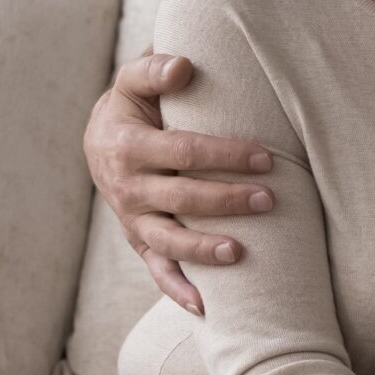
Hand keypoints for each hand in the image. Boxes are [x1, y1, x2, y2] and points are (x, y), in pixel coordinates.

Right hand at [84, 53, 275, 315]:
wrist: (103, 138)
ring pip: (168, 240)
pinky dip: (178, 289)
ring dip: (204, 249)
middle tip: (271, 198)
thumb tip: (184, 67)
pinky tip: (206, 307)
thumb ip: (155, 69)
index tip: (265, 156)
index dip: (224, 154)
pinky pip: (157, 269)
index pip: (182, 151)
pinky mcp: (140, 240)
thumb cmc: (136, 105)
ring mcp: (133, 218)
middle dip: (226, 200)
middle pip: (181, 198)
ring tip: (241, 253)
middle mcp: (128, 187)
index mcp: (128, 146)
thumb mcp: (135, 82)